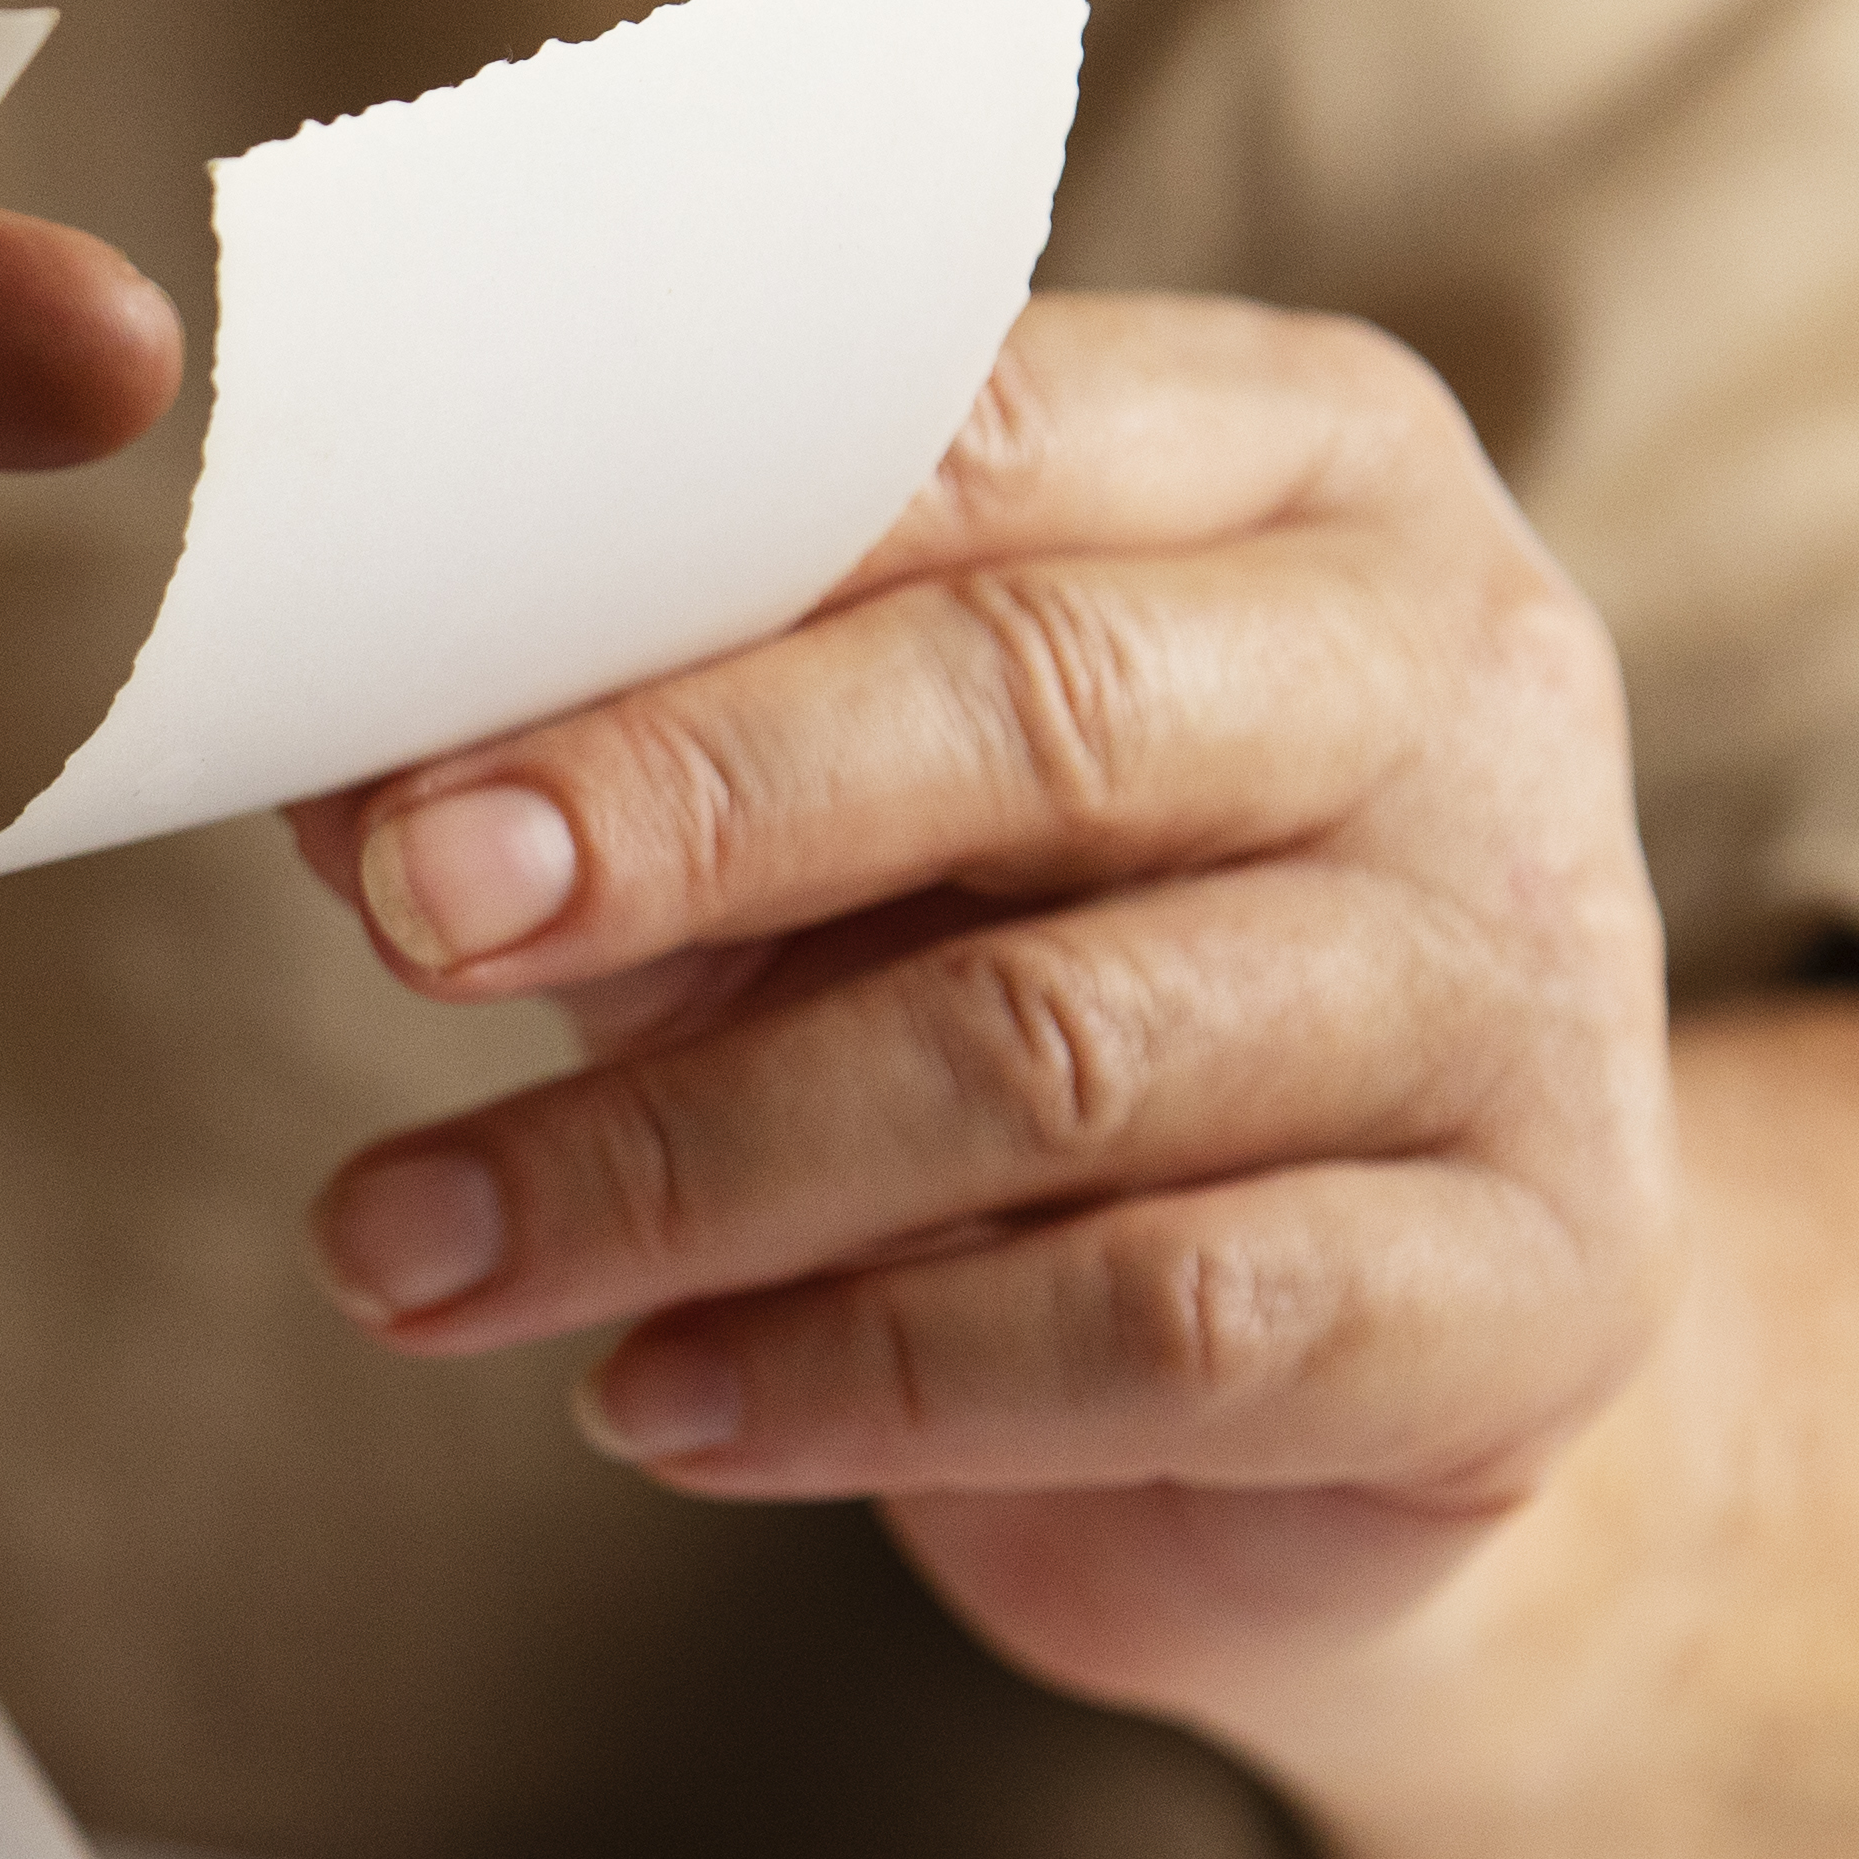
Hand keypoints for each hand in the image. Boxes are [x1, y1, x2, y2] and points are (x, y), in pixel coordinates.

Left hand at [293, 292, 1672, 1734]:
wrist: (1358, 1393)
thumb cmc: (1047, 1010)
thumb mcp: (828, 853)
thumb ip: (623, 771)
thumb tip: (318, 763)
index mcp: (1290, 466)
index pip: (961, 449)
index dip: (650, 590)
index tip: (392, 740)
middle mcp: (1458, 674)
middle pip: (1032, 709)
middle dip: (675, 823)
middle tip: (406, 927)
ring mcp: (1530, 982)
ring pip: (1053, 1046)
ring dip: (676, 1166)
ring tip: (414, 1260)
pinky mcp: (1540, 1285)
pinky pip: (1162, 1321)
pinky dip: (861, 1377)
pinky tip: (646, 1408)